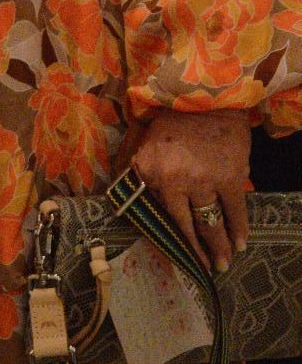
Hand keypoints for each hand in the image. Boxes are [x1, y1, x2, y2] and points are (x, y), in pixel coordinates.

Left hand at [130, 109, 250, 273]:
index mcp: (151, 173)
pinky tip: (241, 242)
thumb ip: (135, 171)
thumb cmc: (170, 119)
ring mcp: (205, 180)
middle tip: (208, 268)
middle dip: (199, 251)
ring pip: (212, 223)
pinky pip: (236, 210)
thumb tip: (123, 197)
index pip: (161, 215)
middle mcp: (176, 181)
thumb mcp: (142, 143)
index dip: (171, 240)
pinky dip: (240, 228)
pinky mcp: (230, 176)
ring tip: (224, 261)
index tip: (178, 257)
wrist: (203, 95)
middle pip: (189, 226)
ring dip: (220, 246)